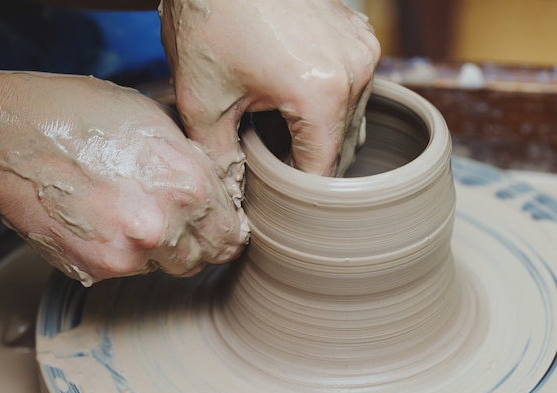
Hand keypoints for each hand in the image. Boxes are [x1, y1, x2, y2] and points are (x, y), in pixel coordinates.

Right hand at [0, 71, 247, 284]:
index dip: (225, 228)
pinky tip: (106, 221)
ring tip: (134, 214)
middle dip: (198, 241)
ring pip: (168, 266)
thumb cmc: (79, 118)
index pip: (231, 232)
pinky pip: (131, 269)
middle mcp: (165, 225)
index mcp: (188, 183)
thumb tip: (214, 186)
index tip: (218, 226)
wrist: (11, 142)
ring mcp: (130, 253)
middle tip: (176, 221)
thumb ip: (192, 162)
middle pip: (205, 256)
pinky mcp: (97, 269)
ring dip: (162, 250)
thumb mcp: (154, 121)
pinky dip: (127, 254)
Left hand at [159, 0, 379, 197]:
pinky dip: (329, 102)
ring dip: (320, 132)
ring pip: (349, 117)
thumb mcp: (203, 101)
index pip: (321, 170)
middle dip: (307, 162)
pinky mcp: (358, 33)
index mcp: (321, 95)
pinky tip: (294, 97)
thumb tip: (230, 193)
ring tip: (280, 130)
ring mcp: (361, 48)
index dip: (298, 194)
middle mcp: (354, 71)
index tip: (279, 201)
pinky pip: (352, 86)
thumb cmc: (208, 20)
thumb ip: (219, 158)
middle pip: (340, 146)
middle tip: (271, 165)